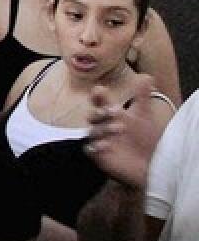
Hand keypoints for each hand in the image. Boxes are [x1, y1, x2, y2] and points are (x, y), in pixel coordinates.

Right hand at [85, 74, 163, 189]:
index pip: (100, 102)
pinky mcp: (99, 155)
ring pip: (93, 131)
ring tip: (119, 127)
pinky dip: (98, 146)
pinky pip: (91, 149)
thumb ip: (142, 97)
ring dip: (104, 128)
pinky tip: (107, 145)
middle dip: (100, 112)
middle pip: (93, 115)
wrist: (149, 164)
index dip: (98, 96)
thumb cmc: (144, 138)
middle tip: (114, 110)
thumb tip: (146, 76)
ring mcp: (99, 140)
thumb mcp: (144, 116)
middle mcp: (102, 126)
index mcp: (111, 114)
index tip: (100, 91)